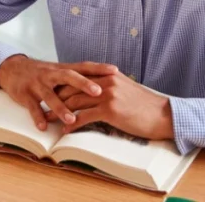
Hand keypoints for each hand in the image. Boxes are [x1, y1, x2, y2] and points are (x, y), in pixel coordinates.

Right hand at [0, 55, 117, 130]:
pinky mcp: (25, 94)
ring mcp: (37, 84)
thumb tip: (105, 84)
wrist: (12, 69)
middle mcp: (51, 74)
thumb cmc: (41, 74)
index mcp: (62, 69)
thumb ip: (77, 77)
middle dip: (84, 84)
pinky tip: (43, 126)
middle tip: (98, 92)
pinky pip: (32, 107)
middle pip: (69, 77)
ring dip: (61, 108)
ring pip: (50, 96)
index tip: (115, 71)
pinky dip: (37, 116)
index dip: (99, 68)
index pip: (83, 66)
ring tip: (72, 120)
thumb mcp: (59, 72)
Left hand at [58, 71, 174, 139]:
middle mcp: (105, 81)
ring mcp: (107, 95)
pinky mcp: (109, 110)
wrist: (163, 115)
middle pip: (71, 88)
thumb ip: (108, 86)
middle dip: (55, 98)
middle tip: (42, 105)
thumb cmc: (144, 105)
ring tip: (47, 119)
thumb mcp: (125, 88)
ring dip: (58, 112)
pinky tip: (65, 131)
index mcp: (107, 75)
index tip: (50, 92)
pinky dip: (72, 125)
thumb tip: (94, 90)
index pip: (78, 77)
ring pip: (74, 102)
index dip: (62, 85)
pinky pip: (84, 117)